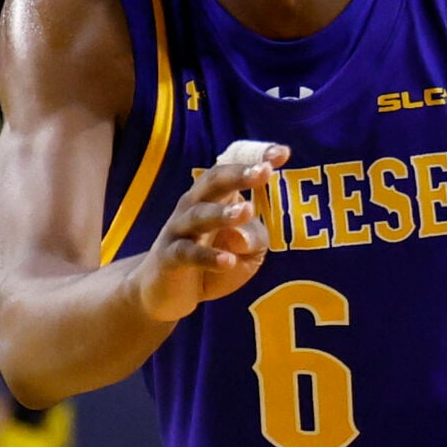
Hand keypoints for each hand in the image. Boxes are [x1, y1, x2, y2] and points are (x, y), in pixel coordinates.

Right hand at [131, 147, 284, 322]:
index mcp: (216, 198)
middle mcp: (195, 206)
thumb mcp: (247, 253)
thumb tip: (243, 233)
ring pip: (199, 215)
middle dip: (239, 174)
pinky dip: (207, 257)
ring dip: (223, 212)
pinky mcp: (169, 259)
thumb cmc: (212, 263)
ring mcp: (179, 231)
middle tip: (264, 171)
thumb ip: (254, 238)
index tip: (283, 153)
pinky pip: (187, 254)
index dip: (257, 159)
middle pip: (214, 182)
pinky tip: (227, 261)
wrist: (163, 293)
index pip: (235, 171)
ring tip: (247, 210)